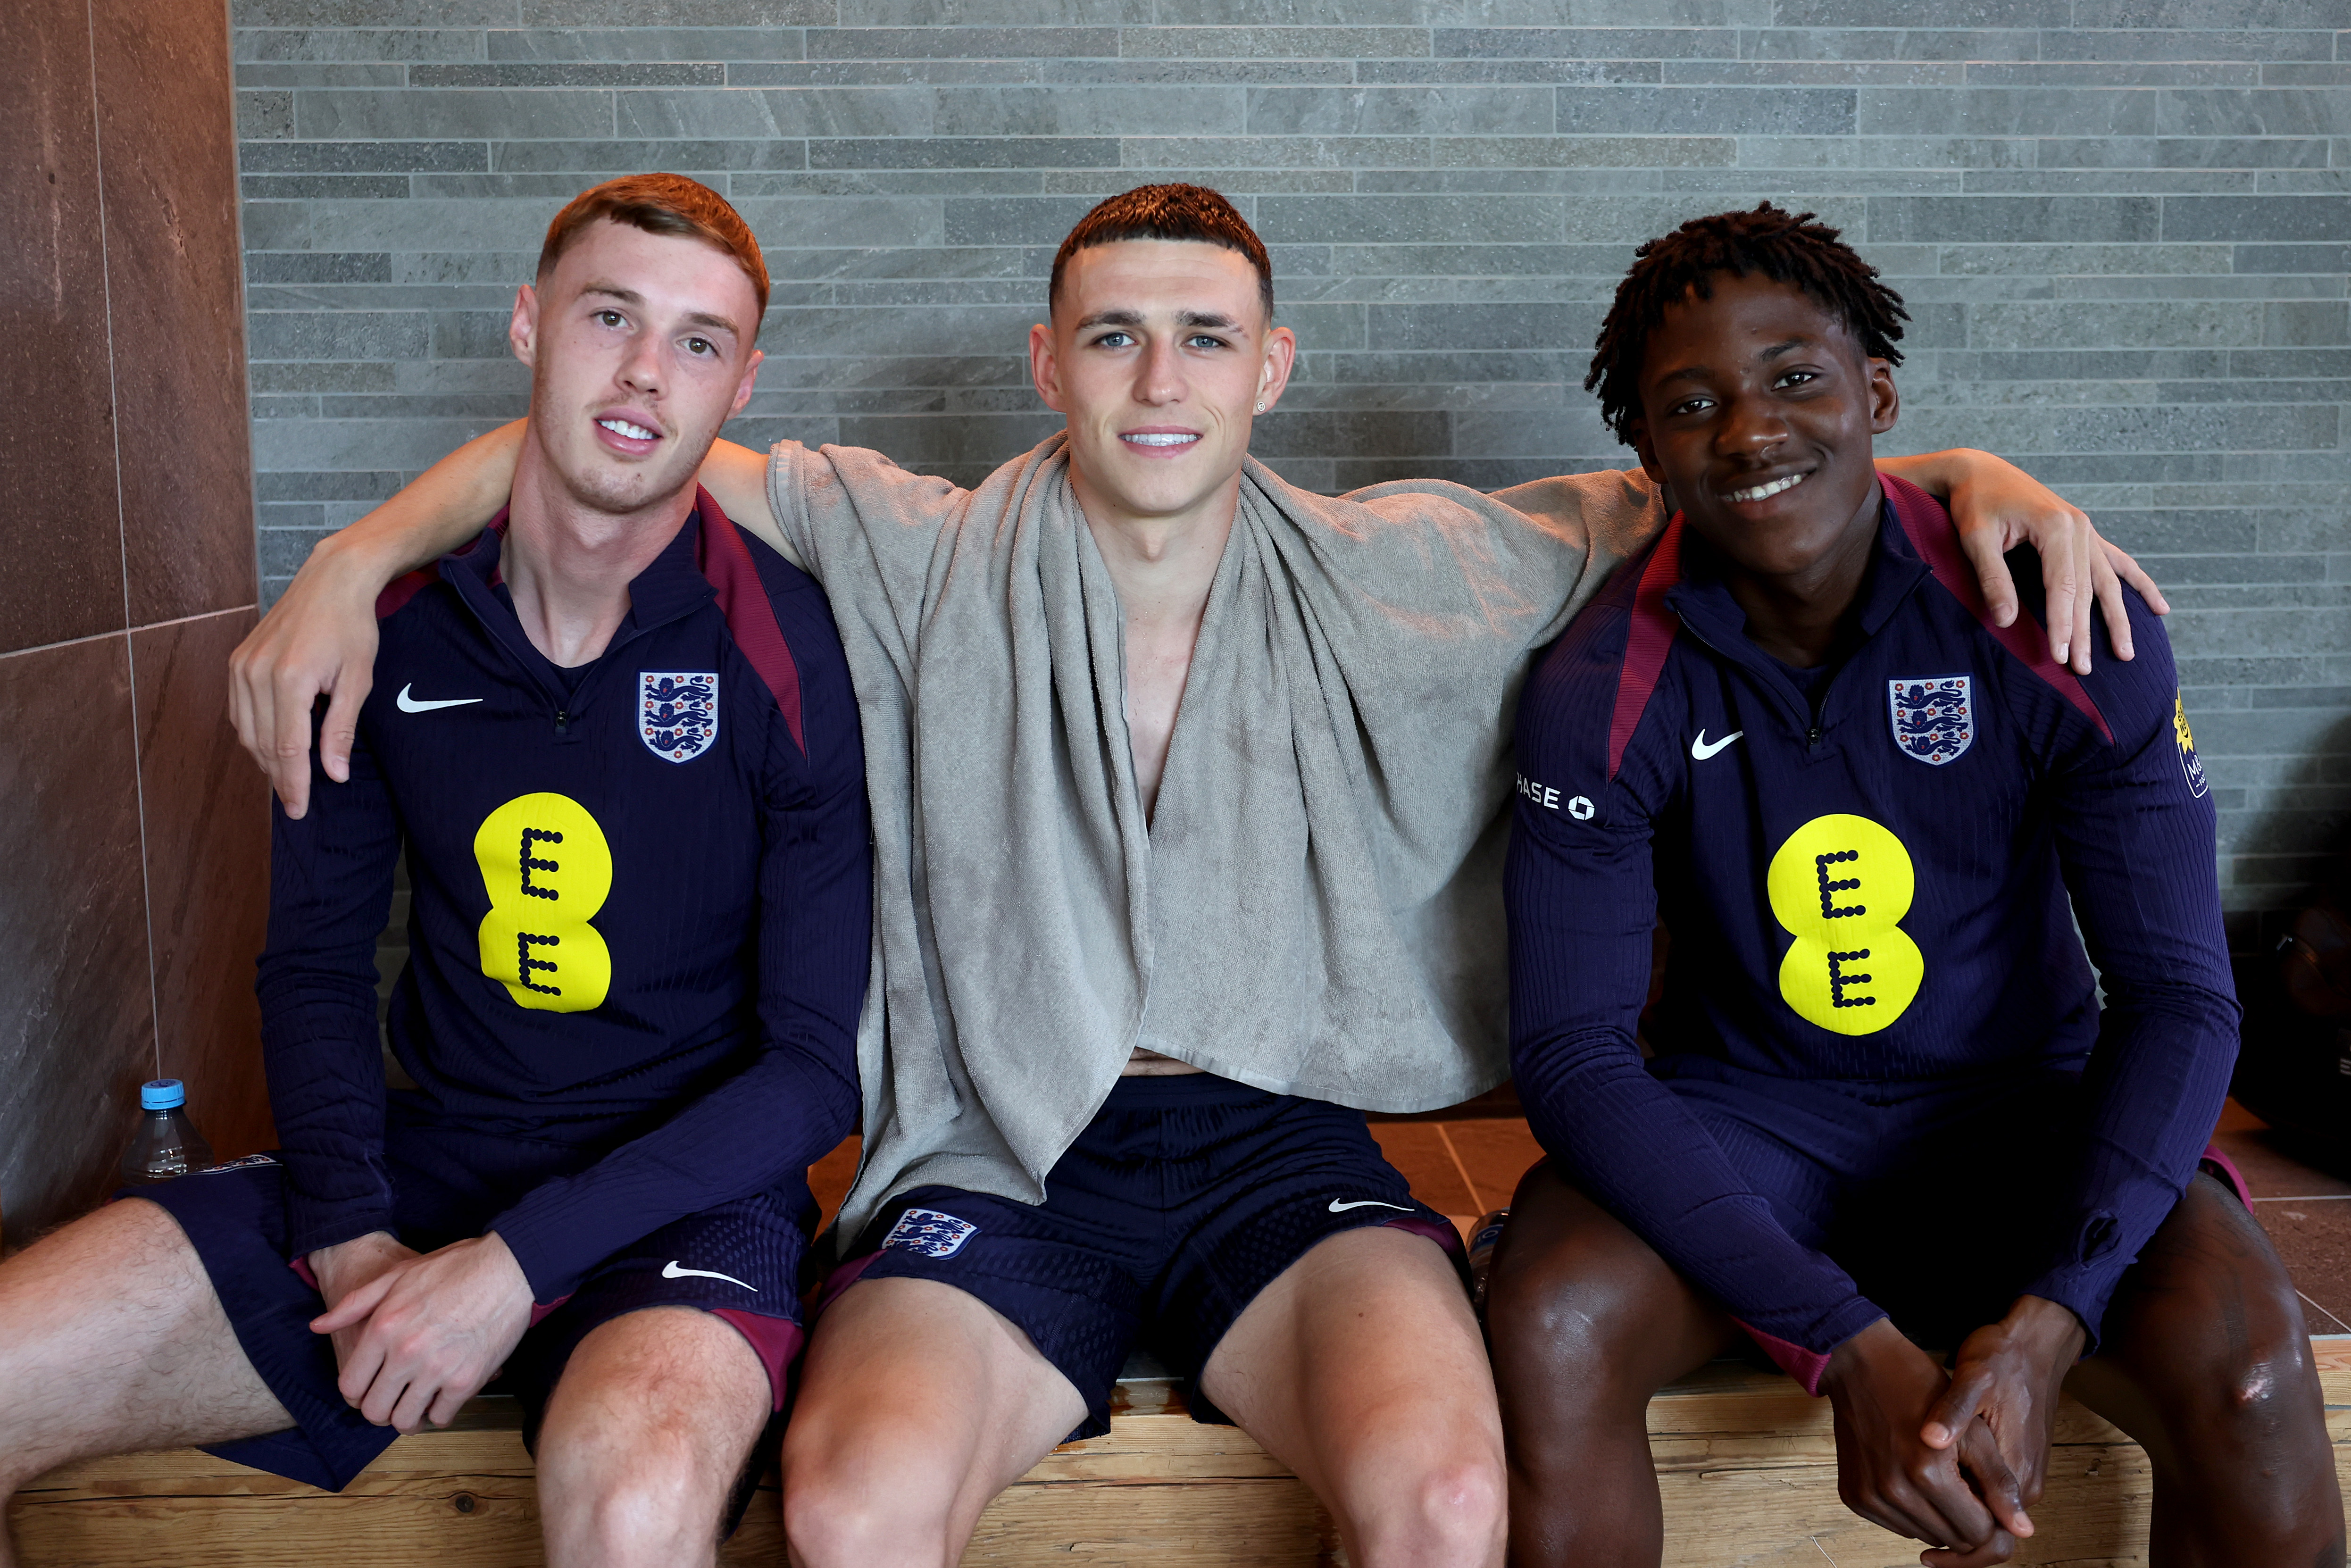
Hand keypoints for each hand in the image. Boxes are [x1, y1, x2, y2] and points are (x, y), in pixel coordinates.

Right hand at [228, 535, 384, 818]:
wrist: (331, 581)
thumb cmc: (351, 628)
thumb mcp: (357, 680)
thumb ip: (341, 729)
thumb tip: (333, 774)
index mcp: (289, 679)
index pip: (287, 748)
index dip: (294, 784)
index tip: (299, 810)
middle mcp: (256, 673)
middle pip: (263, 744)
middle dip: (279, 778)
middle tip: (296, 803)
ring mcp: (241, 666)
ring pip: (246, 731)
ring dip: (265, 759)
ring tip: (288, 779)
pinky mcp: (236, 661)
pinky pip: (239, 711)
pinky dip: (254, 734)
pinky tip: (273, 746)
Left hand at [309, 1232, 534, 1431]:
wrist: (509, 1267)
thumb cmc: (455, 1267)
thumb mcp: (398, 1275)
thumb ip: (355, 1303)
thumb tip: (319, 1326)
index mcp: (383, 1327)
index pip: (350, 1385)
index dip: (355, 1393)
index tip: (368, 1390)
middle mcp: (405, 1352)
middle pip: (374, 1410)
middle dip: (379, 1410)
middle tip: (392, 1400)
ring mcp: (437, 1369)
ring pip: (405, 1420)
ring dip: (408, 1416)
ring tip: (416, 1403)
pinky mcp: (467, 1380)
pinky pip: (442, 1417)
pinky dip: (439, 1412)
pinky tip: (443, 1396)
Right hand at [1821, 1318, 2023, 1566]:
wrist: (1861, 1364)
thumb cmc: (1920, 1389)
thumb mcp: (1973, 1430)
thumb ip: (1998, 1482)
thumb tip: (2024, 1531)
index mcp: (1928, 1475)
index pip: (1980, 1532)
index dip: (1992, 1514)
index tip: (1986, 1488)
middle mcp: (1895, 1492)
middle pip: (1954, 1539)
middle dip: (1967, 1517)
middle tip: (1963, 1480)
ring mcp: (1870, 1497)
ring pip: (1926, 1536)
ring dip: (1939, 1517)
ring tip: (1937, 1476)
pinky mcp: (1854, 1497)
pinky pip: (1897, 1526)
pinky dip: (1912, 1511)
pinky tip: (1912, 1478)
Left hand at [1921, 1296, 2086, 1541]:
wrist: (2031, 1344)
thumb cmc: (2000, 1360)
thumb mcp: (1971, 1382)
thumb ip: (1953, 1417)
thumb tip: (1929, 1442)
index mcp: (2016, 1473)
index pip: (1989, 1539)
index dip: (1956, 1554)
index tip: (1925, 1556)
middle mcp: (2028, 1483)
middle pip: (1987, 1536)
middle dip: (1948, 1538)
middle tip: (1906, 1524)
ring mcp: (2027, 1475)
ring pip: (1984, 1517)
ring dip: (1950, 1517)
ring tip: (1911, 1499)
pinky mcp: (2021, 1466)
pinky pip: (1987, 1496)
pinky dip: (1959, 1497)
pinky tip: (1929, 1482)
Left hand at [1936, 449, 2168, 673]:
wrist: (1981, 471)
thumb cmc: (1975, 502)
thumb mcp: (1975, 538)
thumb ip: (1993, 578)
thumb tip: (2006, 621)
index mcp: (2057, 526)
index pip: (2064, 587)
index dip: (2063, 624)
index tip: (2060, 656)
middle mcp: (2080, 527)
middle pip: (2087, 590)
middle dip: (2085, 632)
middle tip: (2083, 668)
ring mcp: (2086, 530)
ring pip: (2107, 582)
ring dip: (2117, 618)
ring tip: (2125, 654)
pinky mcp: (2084, 533)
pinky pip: (2117, 562)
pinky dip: (2138, 585)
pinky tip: (2159, 608)